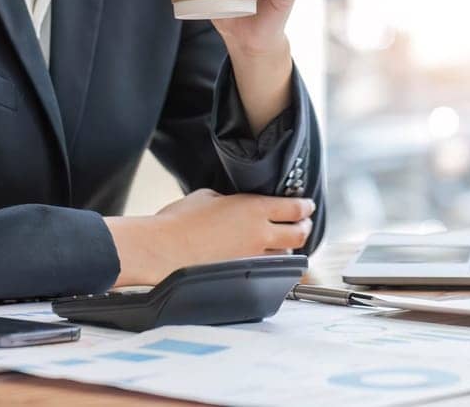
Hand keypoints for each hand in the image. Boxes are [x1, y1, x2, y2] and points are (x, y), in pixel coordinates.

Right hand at [105, 189, 315, 285]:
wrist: (163, 249)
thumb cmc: (179, 221)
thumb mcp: (209, 196)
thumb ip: (232, 200)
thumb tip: (237, 205)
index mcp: (254, 209)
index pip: (294, 208)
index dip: (304, 207)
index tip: (306, 205)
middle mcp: (259, 234)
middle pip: (299, 234)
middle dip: (305, 227)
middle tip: (304, 223)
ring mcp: (252, 258)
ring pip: (285, 254)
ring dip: (287, 247)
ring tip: (283, 242)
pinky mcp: (241, 274)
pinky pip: (265, 268)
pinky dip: (269, 262)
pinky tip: (262, 259)